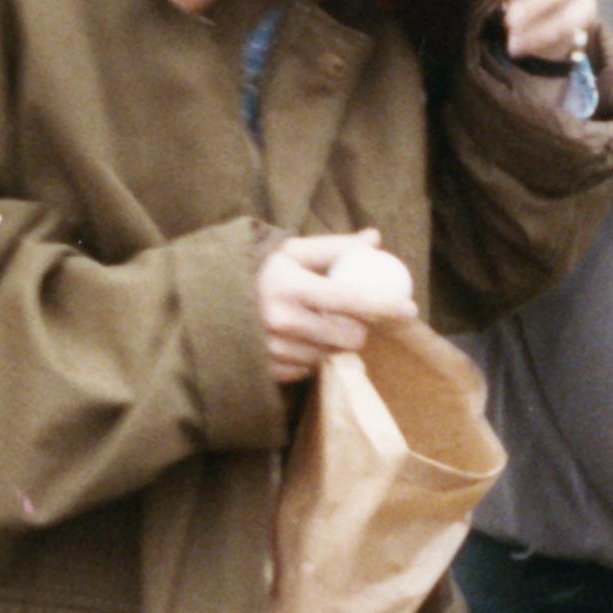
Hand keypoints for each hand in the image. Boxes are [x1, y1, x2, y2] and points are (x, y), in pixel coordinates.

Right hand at [256, 228, 418, 383]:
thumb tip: (374, 240)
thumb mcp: (290, 251)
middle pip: (348, 337)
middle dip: (358, 328)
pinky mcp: (268, 372)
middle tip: (351, 316)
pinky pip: (308, 371)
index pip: (351, 300)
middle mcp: (282, 322)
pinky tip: (298, 341)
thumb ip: (334, 248)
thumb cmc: (255, 270)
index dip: (385, 305)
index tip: (409, 308)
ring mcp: (274, 351)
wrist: (203, 301)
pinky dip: (311, 357)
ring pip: (331, 356)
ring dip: (334, 344)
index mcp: (290, 286)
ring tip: (317, 325)